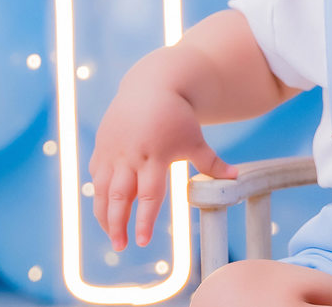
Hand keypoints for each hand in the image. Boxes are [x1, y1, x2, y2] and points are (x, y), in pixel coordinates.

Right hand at [88, 80, 236, 250]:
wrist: (151, 85)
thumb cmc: (177, 116)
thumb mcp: (195, 138)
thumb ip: (210, 162)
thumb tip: (235, 179)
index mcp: (155, 156)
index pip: (148, 196)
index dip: (144, 221)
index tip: (142, 242)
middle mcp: (130, 155)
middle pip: (119, 197)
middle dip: (117, 224)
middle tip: (120, 246)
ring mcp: (113, 151)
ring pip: (101, 189)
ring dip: (103, 214)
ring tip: (111, 234)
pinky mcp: (103, 146)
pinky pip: (96, 174)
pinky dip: (98, 191)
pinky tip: (104, 205)